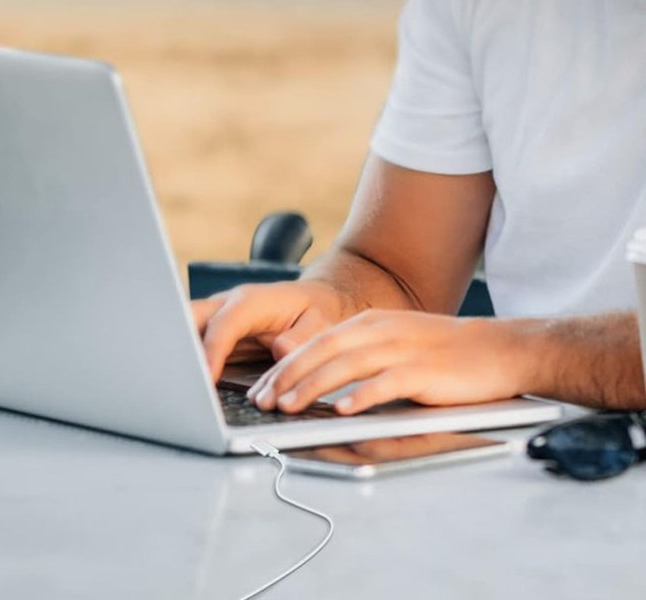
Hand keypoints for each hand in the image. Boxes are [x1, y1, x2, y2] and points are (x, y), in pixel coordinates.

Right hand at [191, 281, 348, 380]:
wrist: (311, 300)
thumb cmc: (314, 312)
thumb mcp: (319, 323)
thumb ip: (301, 338)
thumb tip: (281, 352)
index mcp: (250, 302)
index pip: (223, 326)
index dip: (212, 352)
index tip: (206, 379)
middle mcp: (225, 305)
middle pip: (188, 318)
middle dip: (177, 345)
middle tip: (176, 379)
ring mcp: (215, 317)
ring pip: (183, 329)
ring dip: (177, 355)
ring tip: (175, 386)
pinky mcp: (212, 332)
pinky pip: (191, 343)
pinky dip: (186, 362)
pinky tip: (186, 385)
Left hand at [249, 309, 532, 414]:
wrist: (503, 349)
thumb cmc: (445, 353)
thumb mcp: (393, 344)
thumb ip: (357, 357)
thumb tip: (316, 381)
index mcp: (369, 324)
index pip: (315, 343)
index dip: (284, 366)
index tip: (260, 388)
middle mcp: (381, 332)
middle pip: (322, 351)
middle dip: (287, 377)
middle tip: (262, 401)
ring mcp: (403, 349)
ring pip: (347, 365)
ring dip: (313, 387)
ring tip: (289, 407)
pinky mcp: (425, 371)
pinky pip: (386, 383)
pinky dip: (361, 396)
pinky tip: (341, 410)